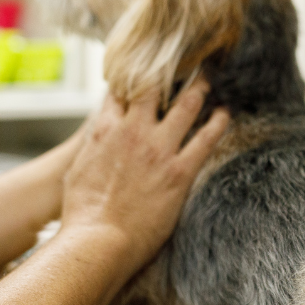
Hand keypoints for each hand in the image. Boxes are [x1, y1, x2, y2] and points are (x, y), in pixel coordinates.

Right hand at [61, 79, 228, 273]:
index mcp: (105, 131)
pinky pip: (206, 138)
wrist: (97, 243)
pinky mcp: (179, 171)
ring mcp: (158, 149)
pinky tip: (226, 113)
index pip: (122, 90)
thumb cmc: (83, 215)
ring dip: (200, 88)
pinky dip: (218, 122)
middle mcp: (133, 131)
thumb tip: (99, 140)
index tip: (148, 69)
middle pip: (155, 86)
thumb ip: (94, 148)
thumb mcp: (78, 171)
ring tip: (210, 77)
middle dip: (170, 70)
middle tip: (184, 61)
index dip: (136, 76)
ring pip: (187, 105)